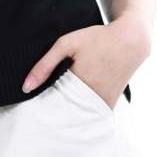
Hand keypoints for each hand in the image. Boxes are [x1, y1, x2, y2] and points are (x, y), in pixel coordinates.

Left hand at [21, 15, 151, 106]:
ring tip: (54, 116)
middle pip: (64, 114)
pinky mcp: (109, 104)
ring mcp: (102, 103)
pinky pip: (91, 116)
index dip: (40, 108)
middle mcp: (91, 96)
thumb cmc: (96, 39)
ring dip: (66, 116)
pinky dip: (81, 115)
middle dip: (52, 116)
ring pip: (77, 117)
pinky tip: (72, 111)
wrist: (130, 41)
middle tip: (40, 118)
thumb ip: (44, 65)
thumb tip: (26, 88)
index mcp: (77, 82)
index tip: (31, 111)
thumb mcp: (66, 44)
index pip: (51, 104)